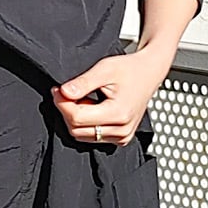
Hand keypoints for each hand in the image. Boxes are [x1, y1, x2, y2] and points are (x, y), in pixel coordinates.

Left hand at [51, 46, 173, 145]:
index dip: (62, 103)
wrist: (149, 73)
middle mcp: (122, 131)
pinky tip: (91, 107)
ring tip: (83, 97)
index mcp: (119, 114)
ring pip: (82, 135)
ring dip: (76, 117)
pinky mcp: (120, 138)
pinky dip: (85, 123)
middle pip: (77, 130)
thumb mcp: (104, 68)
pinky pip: (92, 136)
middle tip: (67, 91)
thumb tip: (63, 92)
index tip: (58, 90)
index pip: (77, 118)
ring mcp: (122, 137)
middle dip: (67, 110)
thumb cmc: (130, 69)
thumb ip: (83, 82)